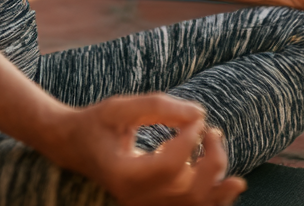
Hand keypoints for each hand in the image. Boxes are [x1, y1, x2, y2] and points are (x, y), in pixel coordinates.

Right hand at [43, 95, 244, 205]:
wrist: (75, 146)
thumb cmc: (97, 123)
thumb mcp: (121, 106)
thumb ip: (158, 106)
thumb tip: (199, 113)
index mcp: (124, 175)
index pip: (170, 165)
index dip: (190, 138)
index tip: (195, 118)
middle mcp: (136, 199)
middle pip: (190, 191)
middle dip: (212, 159)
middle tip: (211, 130)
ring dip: (219, 180)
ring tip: (221, 149)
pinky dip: (214, 196)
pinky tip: (228, 181)